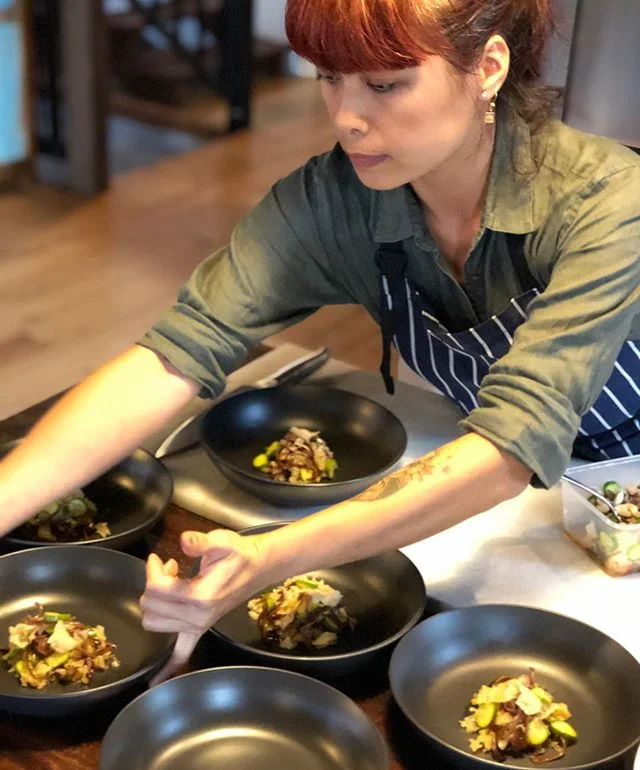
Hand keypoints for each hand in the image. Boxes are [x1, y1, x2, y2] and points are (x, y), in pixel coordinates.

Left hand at [141, 528, 266, 685]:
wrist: (257, 568)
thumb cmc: (238, 554)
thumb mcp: (220, 541)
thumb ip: (200, 542)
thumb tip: (184, 541)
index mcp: (200, 596)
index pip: (156, 589)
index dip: (152, 570)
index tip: (159, 558)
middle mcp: (197, 616)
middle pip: (150, 606)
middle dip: (152, 584)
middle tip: (168, 570)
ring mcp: (197, 627)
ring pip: (154, 622)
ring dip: (156, 603)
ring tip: (171, 586)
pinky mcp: (198, 631)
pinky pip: (181, 657)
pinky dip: (167, 670)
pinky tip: (154, 683)